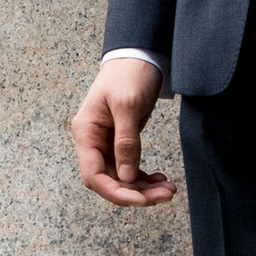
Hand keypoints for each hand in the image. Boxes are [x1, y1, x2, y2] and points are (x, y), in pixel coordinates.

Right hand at [72, 56, 176, 206]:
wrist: (138, 56)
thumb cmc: (128, 74)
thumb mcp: (128, 105)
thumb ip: (126, 142)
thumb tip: (126, 177)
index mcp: (86, 132)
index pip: (93, 175)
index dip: (116, 192)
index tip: (141, 199)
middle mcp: (92, 141)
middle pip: (108, 180)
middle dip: (136, 192)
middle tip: (166, 194)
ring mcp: (106, 142)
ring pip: (121, 178)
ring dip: (143, 188)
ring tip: (169, 189)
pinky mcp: (120, 141)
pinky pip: (129, 168)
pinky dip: (144, 178)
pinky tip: (161, 179)